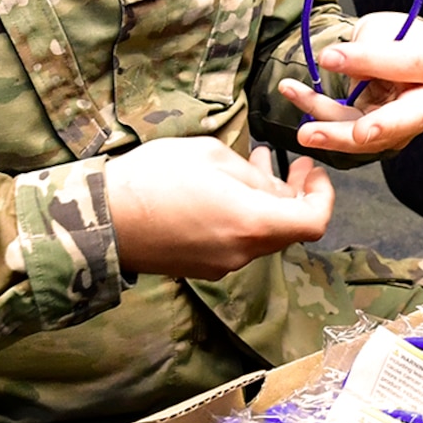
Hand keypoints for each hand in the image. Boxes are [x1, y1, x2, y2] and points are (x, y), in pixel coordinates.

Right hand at [105, 137, 331, 278]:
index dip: (323, 196)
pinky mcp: (200, 267)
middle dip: (294, 194)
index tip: (310, 170)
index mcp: (252, 223)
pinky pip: (236, 243)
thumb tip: (272, 185)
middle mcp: (243, 252)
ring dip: (266, 203)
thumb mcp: (212, 155)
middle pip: (289, 229)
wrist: (99, 219)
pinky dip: (243, 217)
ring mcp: (221, 264)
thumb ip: (253, 173)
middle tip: (287, 163)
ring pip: (261, 235)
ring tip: (253, 164)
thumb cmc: (154, 178)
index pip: (314, 222)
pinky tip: (224, 189)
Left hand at [278, 10, 422, 154]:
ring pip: (367, 136)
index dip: (369, 61)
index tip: (329, 57)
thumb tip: (335, 61)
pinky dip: (317, 113)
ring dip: (332, 133)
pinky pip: (346, 128)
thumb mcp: (382, 29)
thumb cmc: (398, 37)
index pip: (405, 65)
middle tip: (355, 134)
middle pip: (400, 120)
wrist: (400, 53)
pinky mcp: (376, 133)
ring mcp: (401, 123)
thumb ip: (366, 46)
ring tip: (304, 131)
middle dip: (374, 129)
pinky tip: (293, 92)